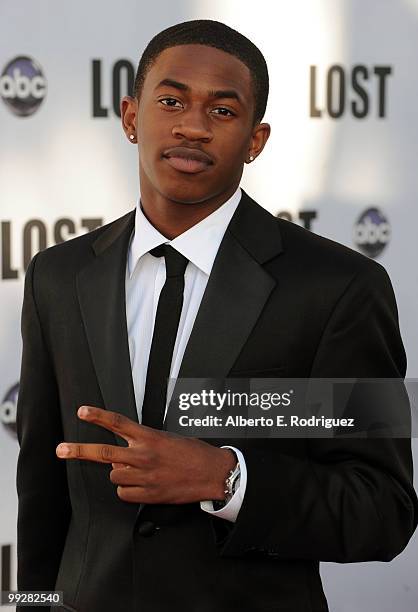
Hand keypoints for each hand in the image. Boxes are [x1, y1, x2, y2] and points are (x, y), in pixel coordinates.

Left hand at [56, 406, 235, 504]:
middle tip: (62, 450)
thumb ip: (144, 441)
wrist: (212, 473)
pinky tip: (142, 485)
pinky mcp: (148, 494)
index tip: (82, 411)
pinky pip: (124, 493)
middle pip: (103, 452)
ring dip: (120, 474)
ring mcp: (144, 475)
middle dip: (79, 450)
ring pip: (114, 475)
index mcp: (149, 436)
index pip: (118, 423)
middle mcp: (143, 455)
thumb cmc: (192, 453)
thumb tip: (123, 450)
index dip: (98, 416)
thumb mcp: (167, 437)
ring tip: (138, 472)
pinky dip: (128, 491)